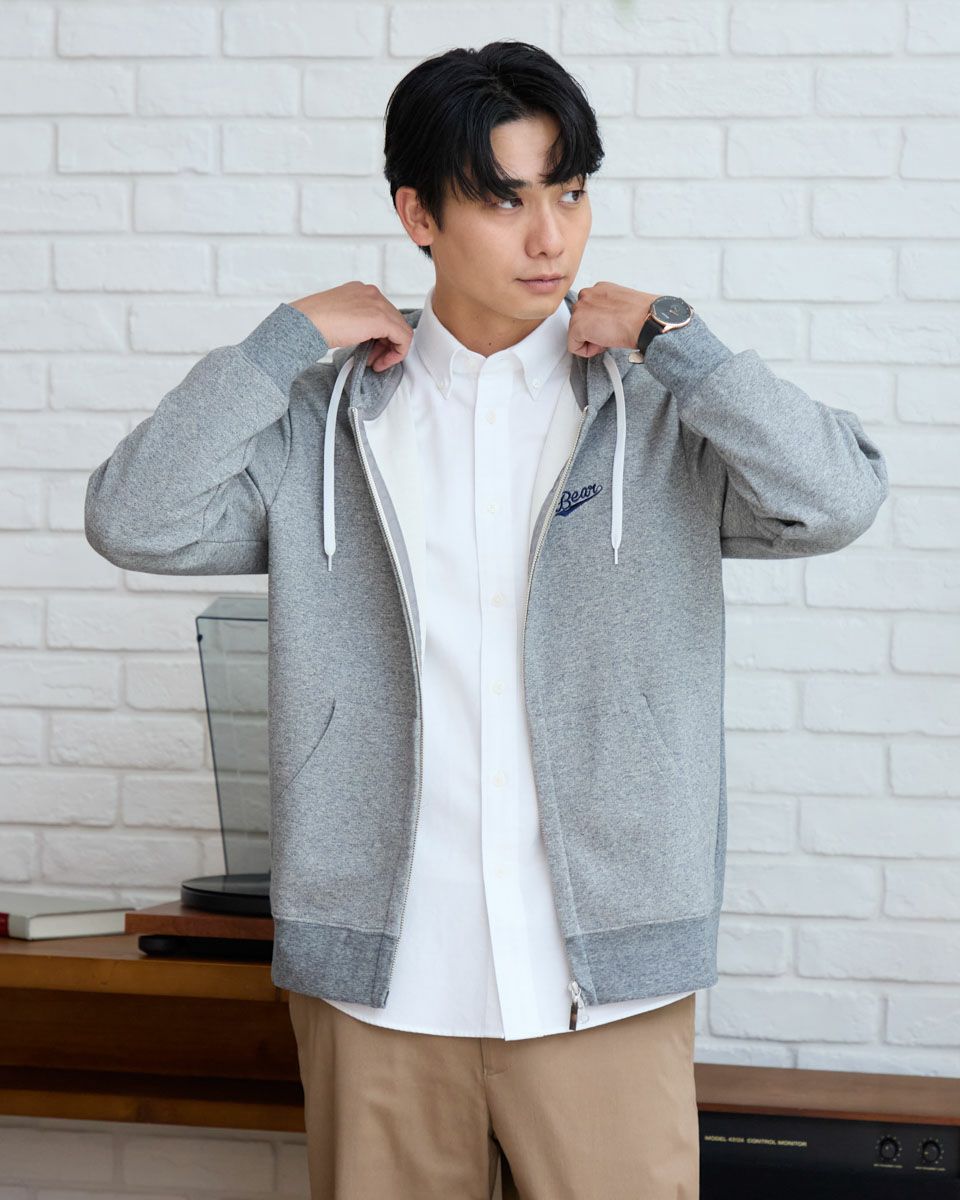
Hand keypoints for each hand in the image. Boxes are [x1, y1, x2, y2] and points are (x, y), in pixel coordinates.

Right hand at [289, 282, 412, 371]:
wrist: (305, 323)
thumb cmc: (313, 322)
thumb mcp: (339, 317)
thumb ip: (356, 321)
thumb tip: (367, 336)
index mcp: (360, 290)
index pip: (383, 314)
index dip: (380, 336)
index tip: (370, 351)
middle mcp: (371, 293)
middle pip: (393, 321)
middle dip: (386, 345)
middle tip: (373, 360)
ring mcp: (377, 303)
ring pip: (401, 329)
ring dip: (390, 351)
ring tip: (374, 363)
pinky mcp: (381, 318)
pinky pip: (403, 338)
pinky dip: (396, 353)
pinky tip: (379, 363)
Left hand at [567, 282, 661, 358]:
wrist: (645, 321)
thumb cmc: (641, 316)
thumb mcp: (622, 304)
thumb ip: (607, 308)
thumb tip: (603, 320)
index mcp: (599, 289)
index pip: (588, 309)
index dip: (598, 323)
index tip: (610, 326)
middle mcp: (587, 295)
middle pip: (580, 320)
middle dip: (592, 331)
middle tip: (611, 333)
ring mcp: (580, 309)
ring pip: (576, 333)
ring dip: (591, 340)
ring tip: (609, 336)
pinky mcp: (577, 325)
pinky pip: (574, 346)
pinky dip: (587, 351)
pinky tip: (603, 344)